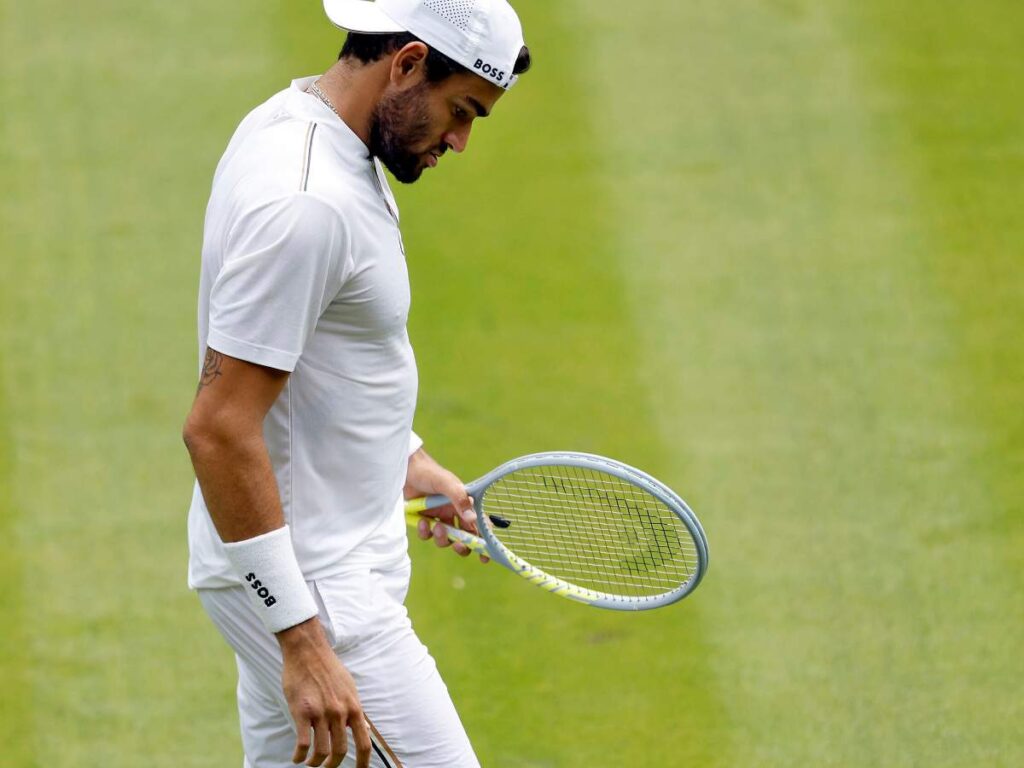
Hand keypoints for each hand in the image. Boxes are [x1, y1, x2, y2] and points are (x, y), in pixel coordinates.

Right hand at [277, 619, 370, 767]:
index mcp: (354, 707)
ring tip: (310, 763)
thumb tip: (365, 728)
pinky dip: (299, 756)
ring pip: (321, 751)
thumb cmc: (328, 669)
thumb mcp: (349, 688)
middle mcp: (340, 712)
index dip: (364, 762)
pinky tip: (296, 757)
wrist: (308, 651)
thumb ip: (354, 710)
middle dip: (332, 765)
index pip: (364, 742)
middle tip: (326, 767)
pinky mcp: (302, 711)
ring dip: (315, 763)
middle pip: (340, 751)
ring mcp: (321, 712)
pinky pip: (302, 744)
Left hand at [404, 448, 487, 561]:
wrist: (406, 469)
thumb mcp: (447, 484)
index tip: (485, 556)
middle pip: (464, 538)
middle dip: (462, 546)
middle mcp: (453, 513)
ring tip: (436, 526)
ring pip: (445, 539)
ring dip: (442, 538)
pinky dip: (425, 532)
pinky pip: (427, 535)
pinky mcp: (424, 520)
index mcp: (464, 505)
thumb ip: (460, 500)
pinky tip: (421, 521)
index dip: (484, 541)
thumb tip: (473, 519)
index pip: (479, 525)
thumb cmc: (430, 472)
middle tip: (458, 545)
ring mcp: (439, 518)